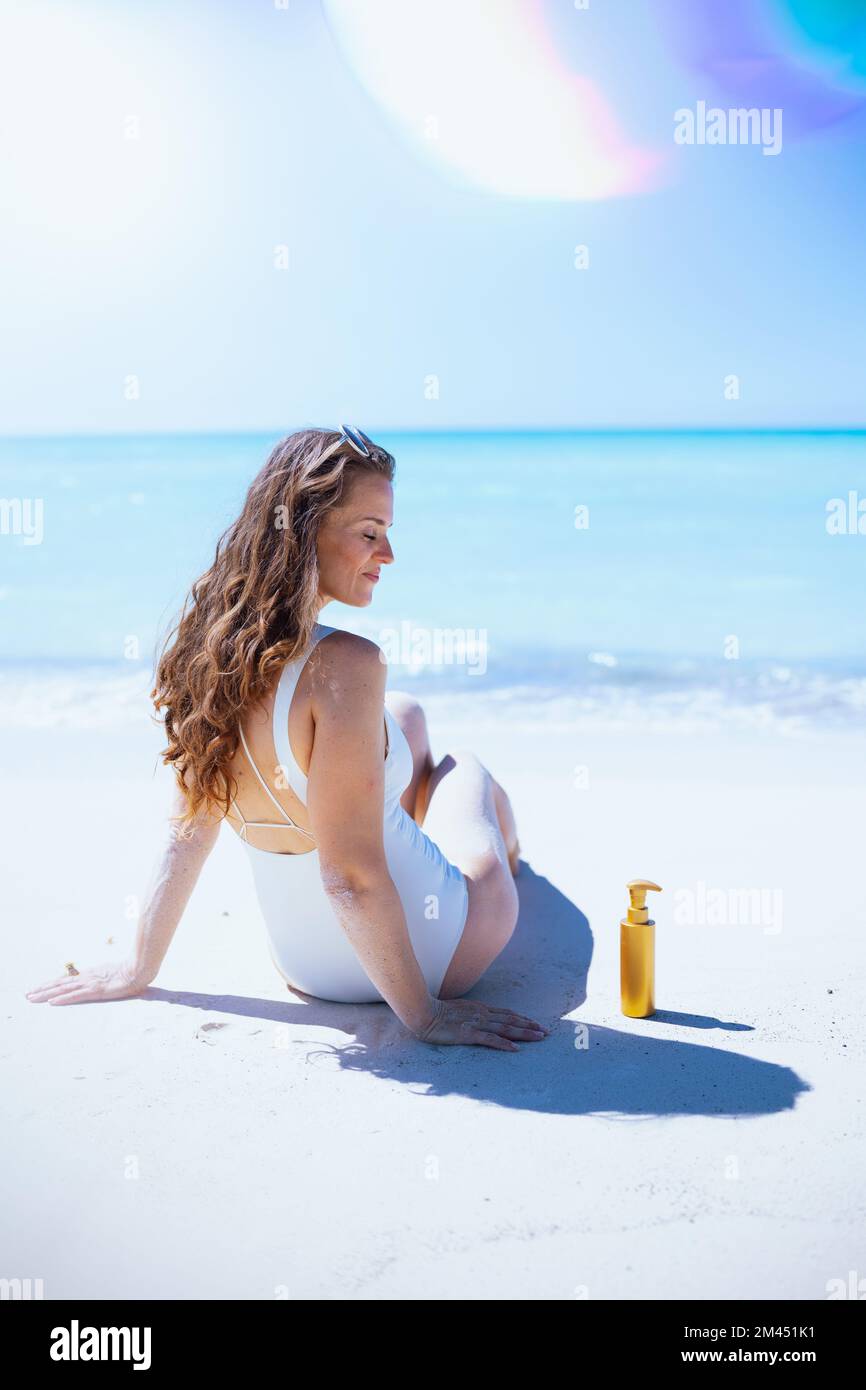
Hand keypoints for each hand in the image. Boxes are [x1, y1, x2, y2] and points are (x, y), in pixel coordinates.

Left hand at [25, 960, 153, 1005]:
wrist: (139, 969)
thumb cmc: (130, 972)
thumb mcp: (114, 974)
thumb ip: (106, 977)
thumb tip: (102, 981)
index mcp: (90, 975)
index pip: (66, 980)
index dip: (51, 984)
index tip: (39, 988)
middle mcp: (86, 978)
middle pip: (60, 984)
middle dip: (43, 989)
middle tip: (27, 994)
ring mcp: (90, 984)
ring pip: (63, 990)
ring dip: (46, 994)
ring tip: (32, 998)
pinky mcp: (96, 991)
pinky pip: (76, 996)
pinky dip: (63, 999)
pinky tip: (51, 1002)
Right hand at [413, 996, 549, 1050]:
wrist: (422, 1012)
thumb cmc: (436, 1012)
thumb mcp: (458, 1010)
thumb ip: (470, 1014)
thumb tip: (480, 1018)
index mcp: (479, 1009)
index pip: (506, 1014)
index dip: (522, 1019)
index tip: (535, 1024)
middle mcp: (482, 1014)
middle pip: (511, 1020)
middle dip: (530, 1026)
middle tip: (546, 1032)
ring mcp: (476, 1023)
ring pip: (506, 1028)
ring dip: (524, 1033)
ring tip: (539, 1037)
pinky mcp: (468, 1034)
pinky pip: (490, 1039)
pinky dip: (504, 1044)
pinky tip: (516, 1049)